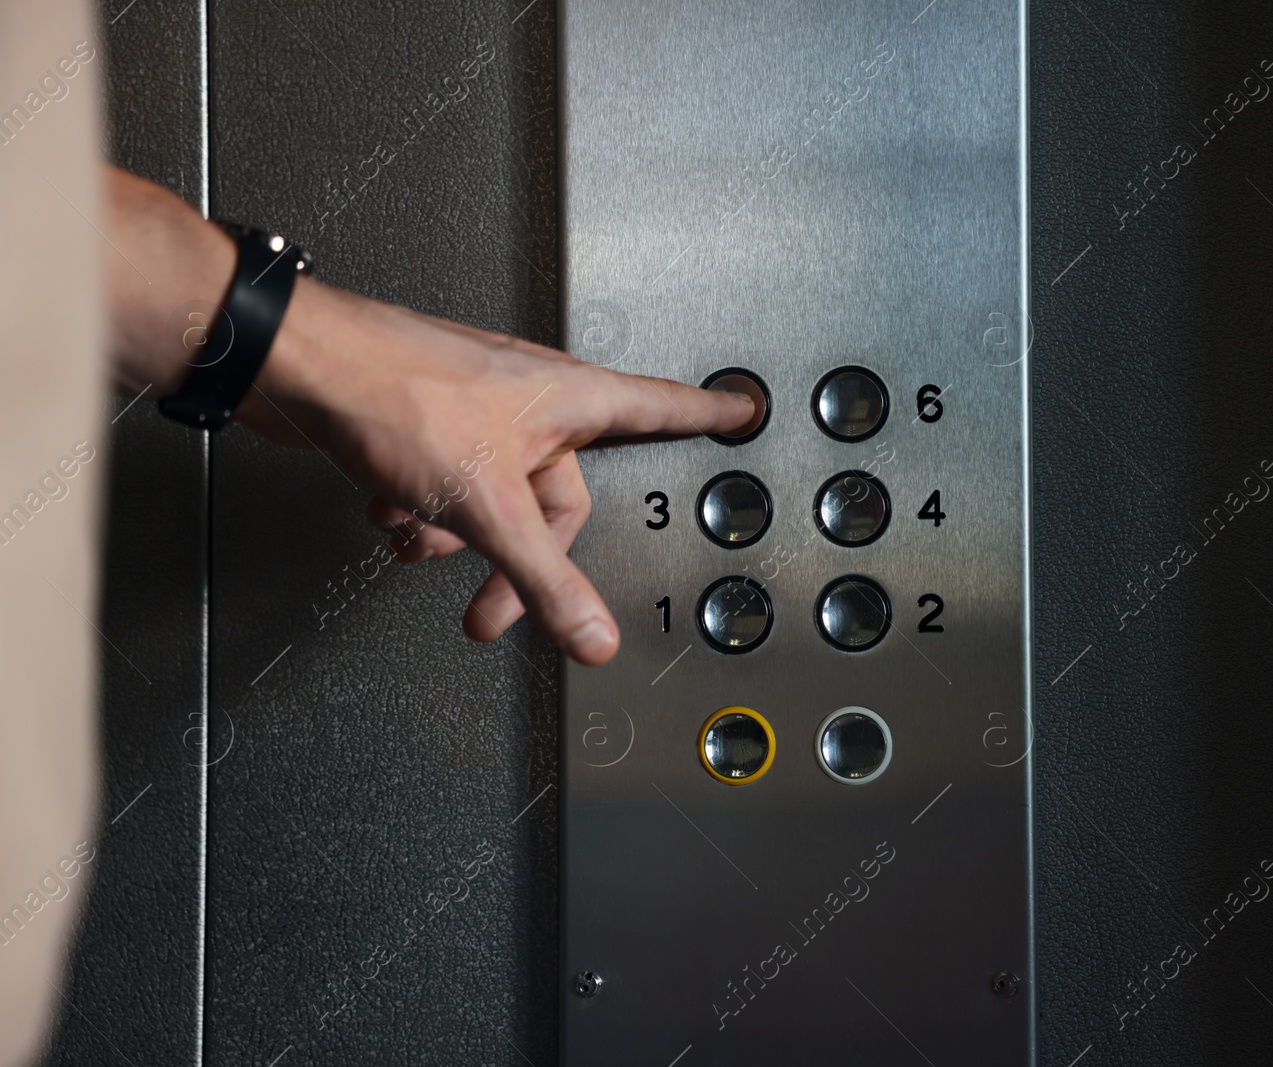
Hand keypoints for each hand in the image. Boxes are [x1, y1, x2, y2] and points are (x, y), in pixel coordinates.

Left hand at [234, 278, 753, 663]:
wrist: (297, 364)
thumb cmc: (393, 392)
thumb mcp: (487, 505)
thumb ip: (544, 579)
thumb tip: (593, 634)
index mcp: (567, 400)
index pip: (660, 409)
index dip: (705, 414)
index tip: (741, 409)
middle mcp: (529, 399)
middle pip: (561, 493)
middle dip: (523, 556)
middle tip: (496, 607)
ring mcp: (478, 408)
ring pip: (498, 494)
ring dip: (458, 535)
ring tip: (422, 544)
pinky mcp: (429, 420)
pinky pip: (450, 483)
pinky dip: (423, 510)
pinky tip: (393, 516)